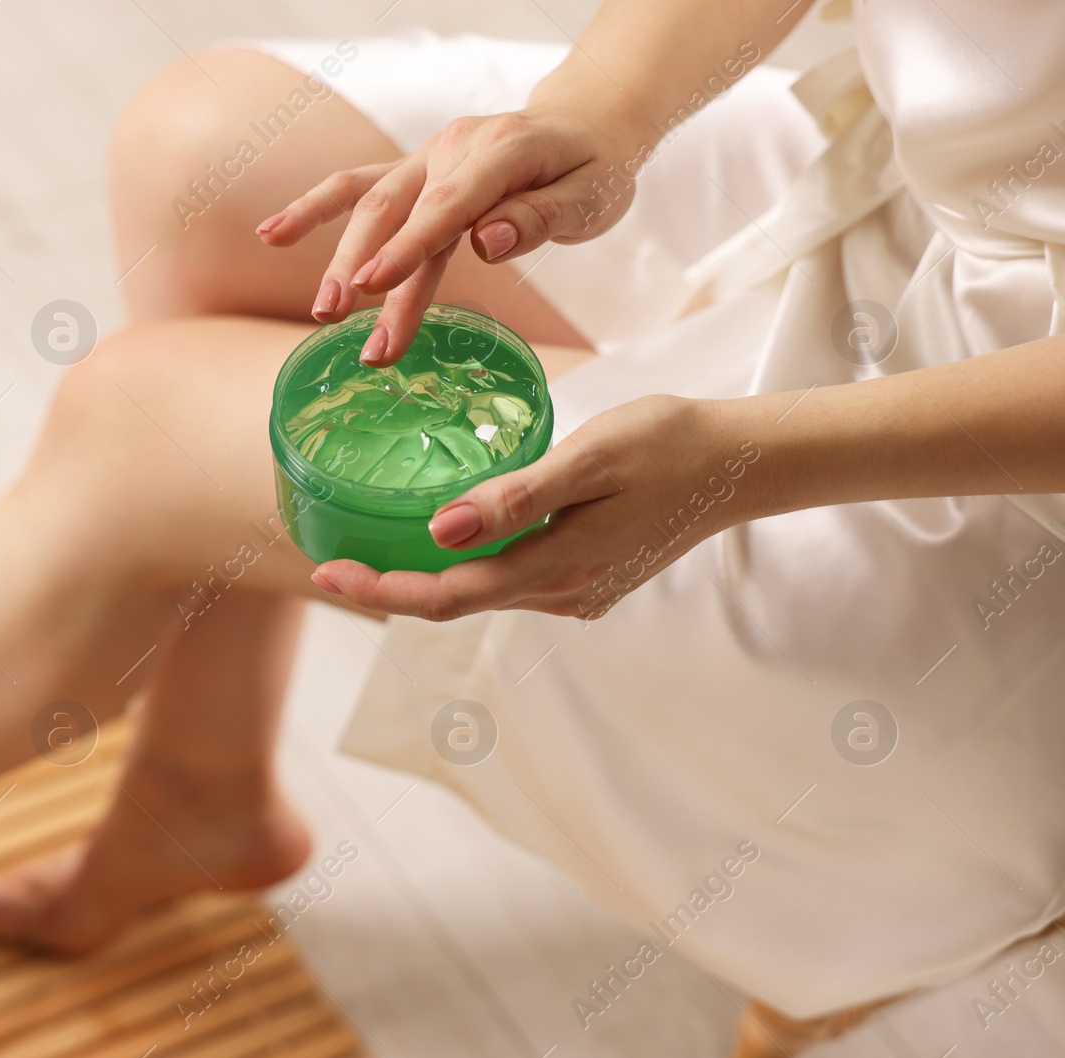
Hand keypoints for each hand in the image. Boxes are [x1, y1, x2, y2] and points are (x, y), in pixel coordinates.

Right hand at [256, 90, 649, 364]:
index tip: (370, 287)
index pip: (448, 206)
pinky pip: (358, 184)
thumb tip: (486, 245)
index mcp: (502, 151)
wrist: (588, 123)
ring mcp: (428, 156)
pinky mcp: (415, 170)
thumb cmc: (595, 167)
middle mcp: (454, 147)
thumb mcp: (590, 196)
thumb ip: (539, 218)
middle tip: (353, 335)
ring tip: (322, 310)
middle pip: (399, 210)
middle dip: (368, 271)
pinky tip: (274, 234)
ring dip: (338, 254)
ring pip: (371, 201)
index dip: (407, 248)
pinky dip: (314, 208)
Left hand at [309, 396, 763, 620]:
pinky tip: (448, 540)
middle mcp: (561, 595)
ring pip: (483, 595)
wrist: (743, 463)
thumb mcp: (590, 456)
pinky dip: (470, 569)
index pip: (445, 596)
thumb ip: (518, 496)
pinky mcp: (589, 580)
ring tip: (372, 548)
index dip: (380, 590)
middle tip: (329, 560)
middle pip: (455, 603)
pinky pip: (512, 582)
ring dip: (426, 579)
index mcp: (555, 568)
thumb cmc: (668, 443)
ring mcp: (578, 594)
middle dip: (389, 587)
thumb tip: (441, 530)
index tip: (325, 572)